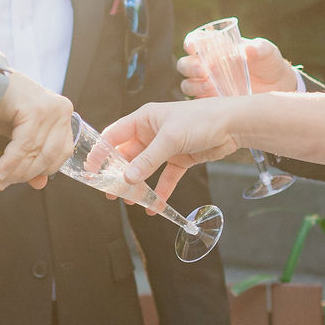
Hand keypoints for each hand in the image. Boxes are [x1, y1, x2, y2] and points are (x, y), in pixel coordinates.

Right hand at [0, 71, 74, 187]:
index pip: (62, 153)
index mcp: (62, 115)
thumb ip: (31, 157)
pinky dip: (11, 161)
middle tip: (6, 182)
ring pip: (38, 152)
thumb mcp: (17, 136)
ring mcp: (51, 108)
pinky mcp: (36, 109)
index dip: (41, 171)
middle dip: (27, 173)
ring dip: (17, 170)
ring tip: (1, 178)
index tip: (21, 181)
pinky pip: (25, 144)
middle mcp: (62, 110)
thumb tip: (40, 184)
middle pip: (52, 155)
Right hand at [99, 98, 244, 201]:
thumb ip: (148, 160)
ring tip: (129, 201)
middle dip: (118, 174)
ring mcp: (166, 146)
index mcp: (144, 119)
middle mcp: (151, 132)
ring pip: (145, 168)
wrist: (233, 124)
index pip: (114, 135)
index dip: (100, 152)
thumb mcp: (170, 139)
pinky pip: (165, 177)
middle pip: (128, 155)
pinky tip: (155, 206)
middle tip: (108, 191)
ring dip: (137, 185)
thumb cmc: (201, 119)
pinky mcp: (180, 158)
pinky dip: (161, 191)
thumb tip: (127, 178)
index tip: (91, 170)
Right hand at [177, 34, 300, 97]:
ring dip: (194, 85)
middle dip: (189, 67)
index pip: (195, 41)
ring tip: (211, 86)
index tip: (192, 47)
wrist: (278, 87)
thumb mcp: (267, 53)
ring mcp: (208, 85)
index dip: (190, 42)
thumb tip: (250, 49)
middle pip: (185, 65)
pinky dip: (200, 103)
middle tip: (204, 71)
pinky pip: (197, 104)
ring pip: (187, 84)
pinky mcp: (212, 102)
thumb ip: (260, 49)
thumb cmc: (269, 63)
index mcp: (216, 48)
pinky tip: (213, 101)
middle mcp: (207, 66)